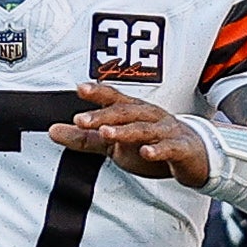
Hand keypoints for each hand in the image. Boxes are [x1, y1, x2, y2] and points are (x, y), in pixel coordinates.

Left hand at [54, 82, 211, 183]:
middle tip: (81, 120)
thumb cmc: (153, 144)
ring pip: (144, 128)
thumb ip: (85, 138)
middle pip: (125, 112)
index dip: (98, 92)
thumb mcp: (115, 143)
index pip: (114, 98)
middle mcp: (150, 116)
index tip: (79, 89)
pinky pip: (169, 148)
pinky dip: (158, 150)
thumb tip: (51, 130)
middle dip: (103, 115)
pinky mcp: (181, 148)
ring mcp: (167, 131)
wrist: (195, 157)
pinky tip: (147, 153)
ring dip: (125, 131)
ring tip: (106, 134)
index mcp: (134, 111)